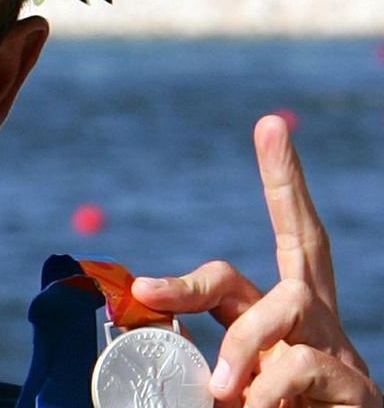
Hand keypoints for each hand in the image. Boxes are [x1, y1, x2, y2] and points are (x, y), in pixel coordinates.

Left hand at [131, 114, 380, 406]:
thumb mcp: (220, 378)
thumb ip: (190, 342)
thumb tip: (148, 302)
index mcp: (279, 313)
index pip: (277, 241)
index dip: (277, 184)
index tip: (269, 124)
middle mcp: (313, 319)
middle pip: (305, 239)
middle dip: (287, 183)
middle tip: (269, 124)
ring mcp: (338, 351)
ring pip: (286, 306)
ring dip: (242, 342)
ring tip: (223, 390)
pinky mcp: (356, 389)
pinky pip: (297, 367)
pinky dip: (262, 391)